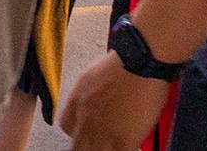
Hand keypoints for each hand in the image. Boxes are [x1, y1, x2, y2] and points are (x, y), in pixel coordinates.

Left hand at [56, 53, 171, 150]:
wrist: (140, 63)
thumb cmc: (122, 64)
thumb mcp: (92, 76)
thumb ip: (89, 94)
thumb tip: (95, 100)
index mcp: (77, 102)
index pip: (66, 126)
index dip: (77, 132)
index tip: (86, 133)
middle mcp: (86, 119)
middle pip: (78, 145)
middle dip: (87, 146)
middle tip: (97, 144)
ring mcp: (103, 132)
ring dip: (103, 149)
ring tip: (113, 144)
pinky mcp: (123, 139)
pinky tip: (130, 146)